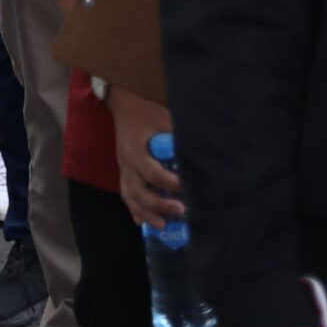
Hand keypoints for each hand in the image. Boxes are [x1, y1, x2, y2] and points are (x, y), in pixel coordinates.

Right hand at [111, 90, 182, 227]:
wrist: (127, 100)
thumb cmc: (149, 109)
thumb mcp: (166, 119)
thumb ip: (178, 138)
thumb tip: (203, 153)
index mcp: (136, 151)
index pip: (153, 174)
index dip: (171, 184)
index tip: (188, 189)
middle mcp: (127, 163)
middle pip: (139, 191)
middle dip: (159, 205)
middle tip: (181, 211)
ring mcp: (123, 168)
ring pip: (130, 196)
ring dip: (145, 212)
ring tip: (162, 225)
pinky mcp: (124, 170)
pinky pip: (126, 193)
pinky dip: (134, 209)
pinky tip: (142, 221)